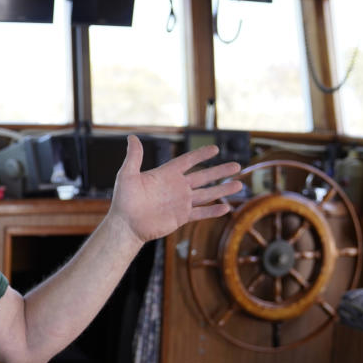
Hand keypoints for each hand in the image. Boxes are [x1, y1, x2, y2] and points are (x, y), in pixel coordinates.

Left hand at [109, 135, 242, 244]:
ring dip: (223, 190)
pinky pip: (200, 213)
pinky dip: (213, 211)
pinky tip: (226, 208)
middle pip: (203, 177)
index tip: (215, 148)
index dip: (201, 155)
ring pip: (206, 194)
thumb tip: (132, 137)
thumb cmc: (124, 200)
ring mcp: (180, 202)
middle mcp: (176, 187)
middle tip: (237, 165)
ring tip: (239, 185)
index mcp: (166, 174)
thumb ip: (134, 157)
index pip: (187, 161)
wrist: (126, 225)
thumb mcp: (128, 175)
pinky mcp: (181, 217)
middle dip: (220, 171)